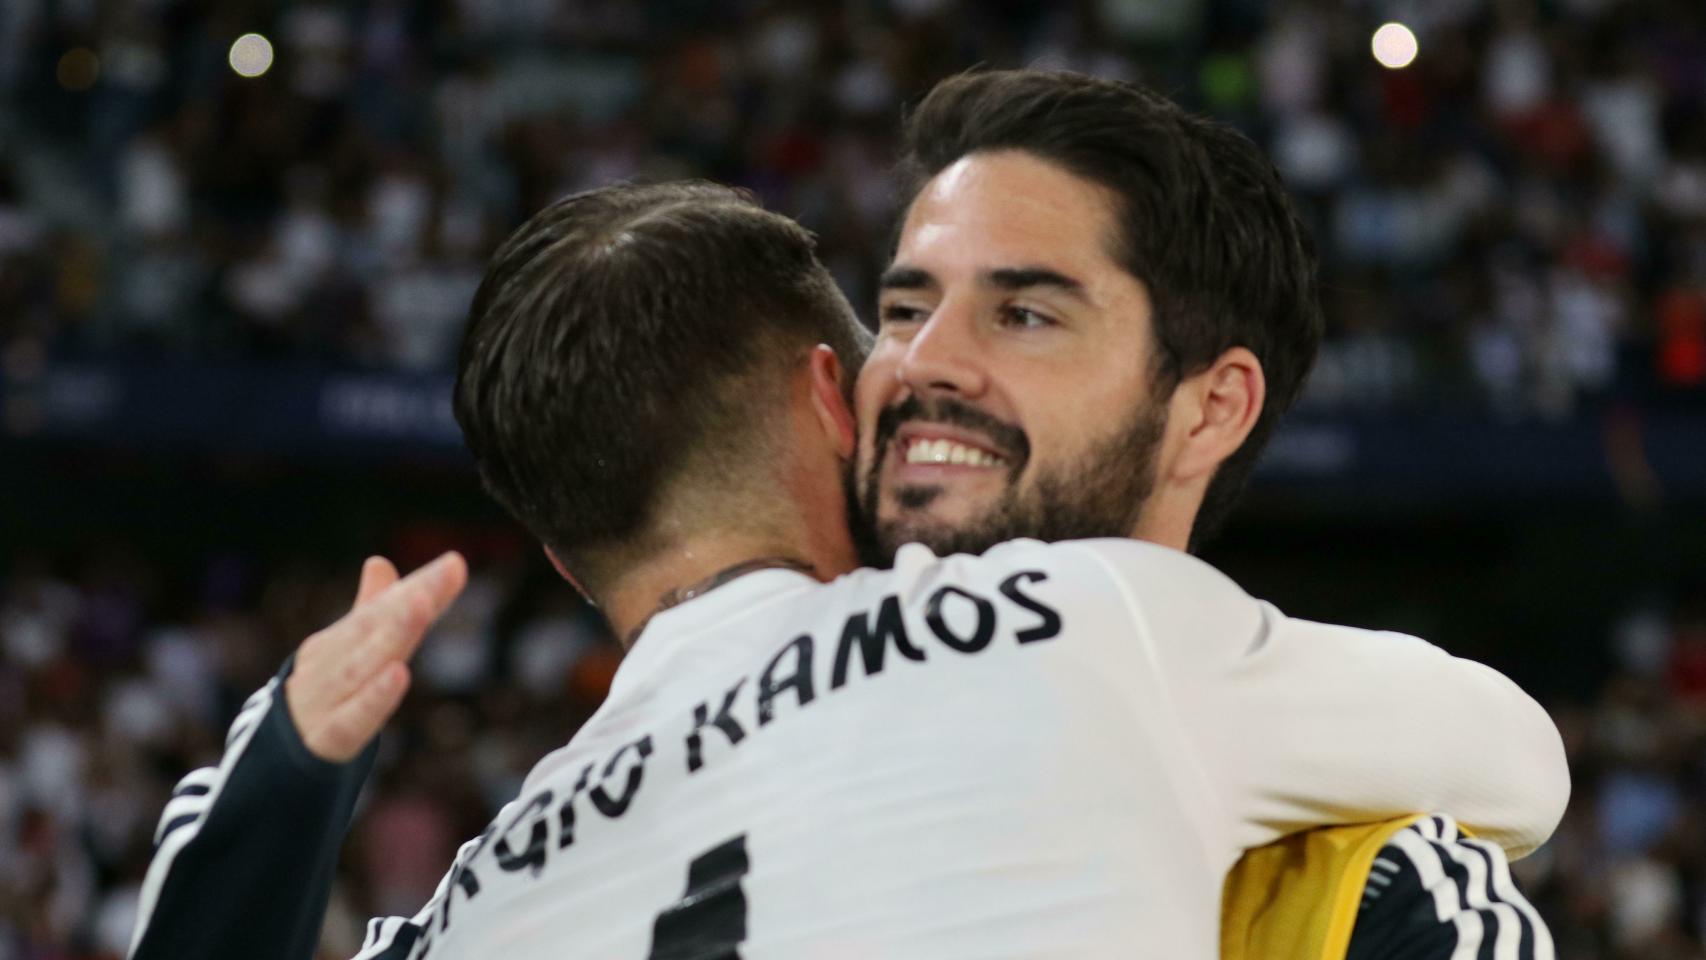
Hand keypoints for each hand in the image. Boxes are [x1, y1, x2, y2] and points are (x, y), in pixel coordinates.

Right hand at [285, 552, 468, 761]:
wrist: (273, 758)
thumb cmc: (324, 695)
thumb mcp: (346, 653)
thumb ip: (371, 611)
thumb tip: (379, 561)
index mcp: (338, 639)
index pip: (383, 607)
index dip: (420, 586)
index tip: (455, 563)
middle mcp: (330, 662)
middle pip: (374, 627)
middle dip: (410, 599)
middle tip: (447, 571)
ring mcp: (324, 698)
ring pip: (363, 665)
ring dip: (394, 634)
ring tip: (423, 605)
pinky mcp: (328, 737)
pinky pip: (352, 716)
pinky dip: (375, 696)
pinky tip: (399, 674)